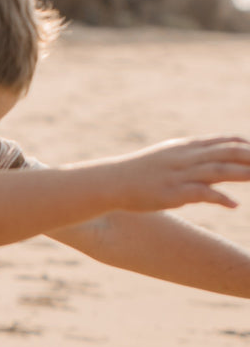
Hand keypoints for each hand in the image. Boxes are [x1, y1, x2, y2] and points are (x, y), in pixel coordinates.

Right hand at [98, 136, 249, 211]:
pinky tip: (233, 204)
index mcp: (186, 148)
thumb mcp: (164, 159)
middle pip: (229, 153)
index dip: (245, 146)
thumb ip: (186, 159)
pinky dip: (222, 198)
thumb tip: (202, 165)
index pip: (224, 142)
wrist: (110, 182)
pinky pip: (204, 193)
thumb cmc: (136, 174)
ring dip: (245, 173)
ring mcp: (181, 175)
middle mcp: (187, 158)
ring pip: (221, 170)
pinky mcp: (174, 193)